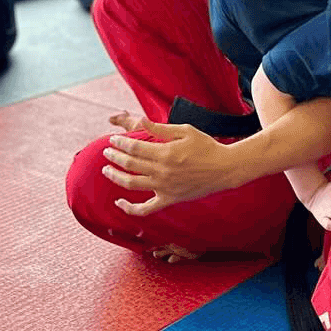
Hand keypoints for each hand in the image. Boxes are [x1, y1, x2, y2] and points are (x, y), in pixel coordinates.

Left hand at [100, 111, 238, 215]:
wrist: (224, 169)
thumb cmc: (206, 146)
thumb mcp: (185, 131)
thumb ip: (161, 128)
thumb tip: (142, 121)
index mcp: (165, 153)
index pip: (134, 147)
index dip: (119, 143)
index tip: (112, 140)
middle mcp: (162, 171)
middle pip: (129, 164)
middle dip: (114, 156)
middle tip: (106, 151)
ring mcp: (164, 188)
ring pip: (131, 184)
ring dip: (115, 176)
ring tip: (106, 170)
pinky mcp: (169, 199)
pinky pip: (145, 209)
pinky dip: (130, 209)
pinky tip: (119, 203)